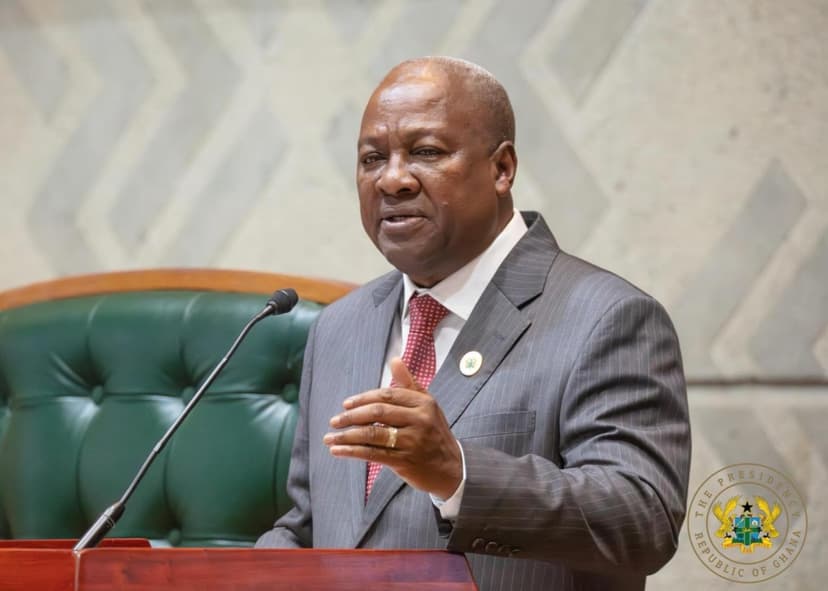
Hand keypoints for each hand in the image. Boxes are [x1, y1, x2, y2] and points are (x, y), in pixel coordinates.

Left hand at [323, 357, 462, 498]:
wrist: (453, 468)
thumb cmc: (434, 433)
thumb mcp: (427, 406)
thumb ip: (409, 383)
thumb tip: (394, 360)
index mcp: (423, 403)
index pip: (387, 395)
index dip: (363, 399)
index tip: (346, 404)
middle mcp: (419, 420)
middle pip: (378, 412)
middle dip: (352, 416)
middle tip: (334, 420)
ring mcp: (412, 441)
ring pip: (373, 434)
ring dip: (347, 436)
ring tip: (329, 438)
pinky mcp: (405, 461)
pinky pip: (373, 454)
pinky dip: (353, 452)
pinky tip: (338, 451)